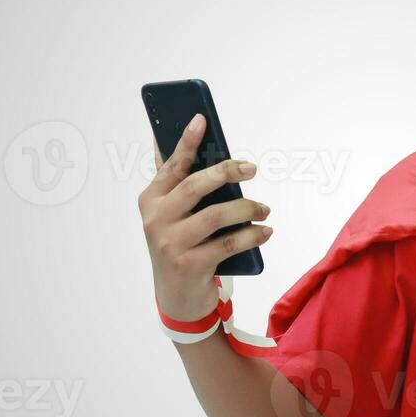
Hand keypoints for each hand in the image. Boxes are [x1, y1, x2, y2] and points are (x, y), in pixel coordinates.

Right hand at [138, 113, 273, 319]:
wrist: (178, 297)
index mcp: (150, 200)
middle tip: (252, 168)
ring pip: (216, 215)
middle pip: (196, 186)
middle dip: (227, 172)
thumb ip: (177, 181)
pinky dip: (252, 235)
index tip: (201, 119)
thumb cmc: (180, 244)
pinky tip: (265, 231)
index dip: (187, 141)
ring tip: (264, 210)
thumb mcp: (172, 214)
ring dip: (247, 209)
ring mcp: (171, 244)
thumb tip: (176, 137)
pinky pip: (229, 243)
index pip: (172, 165)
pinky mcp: (189, 265)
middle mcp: (156, 220)